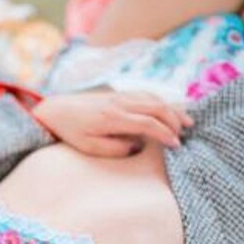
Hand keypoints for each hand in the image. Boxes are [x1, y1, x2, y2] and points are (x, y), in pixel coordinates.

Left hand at [32, 90, 193, 157]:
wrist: (57, 109)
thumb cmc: (71, 131)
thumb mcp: (89, 147)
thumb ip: (114, 149)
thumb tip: (135, 147)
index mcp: (114, 118)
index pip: (147, 123)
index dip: (164, 134)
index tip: (176, 145)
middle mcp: (120, 103)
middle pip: (156, 107)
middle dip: (174, 120)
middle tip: (185, 134)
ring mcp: (121, 96)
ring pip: (154, 98)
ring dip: (172, 109)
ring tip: (186, 121)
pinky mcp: (119, 94)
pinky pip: (146, 94)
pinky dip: (162, 102)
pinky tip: (169, 109)